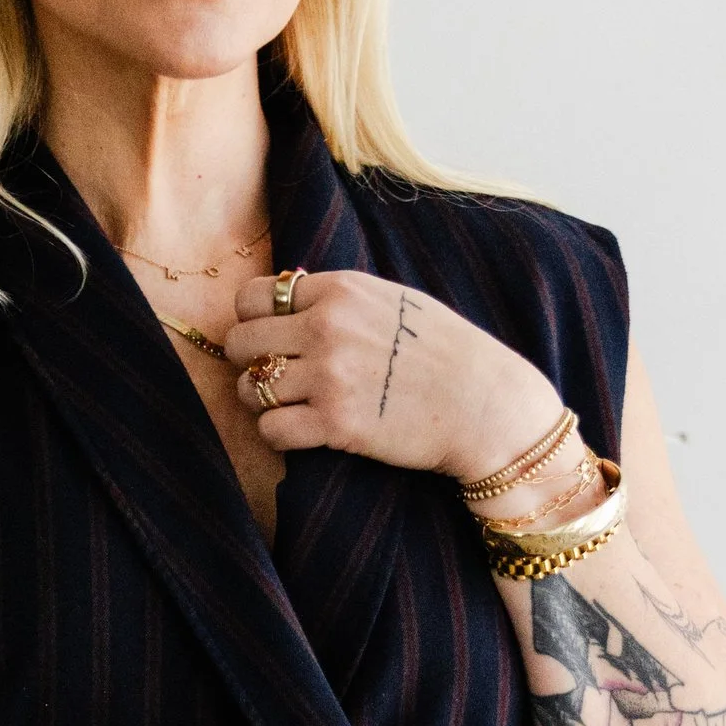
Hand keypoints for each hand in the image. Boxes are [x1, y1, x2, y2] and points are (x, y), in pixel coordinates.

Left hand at [219, 269, 559, 485]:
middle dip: (250, 362)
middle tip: (275, 377)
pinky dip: (280, 434)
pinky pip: (270, 430)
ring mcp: (330, 377)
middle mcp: (328, 328)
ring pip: (249, 389)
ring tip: (291, 406)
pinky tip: (305, 431)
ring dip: (262, 401)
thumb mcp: (394, 301)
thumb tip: (288, 301)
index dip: (253, 321)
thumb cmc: (445, 352)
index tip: (271, 338)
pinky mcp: (336, 424)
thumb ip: (339, 299)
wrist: (485, 404)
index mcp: (340, 291)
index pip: (252, 297)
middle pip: (240, 342)